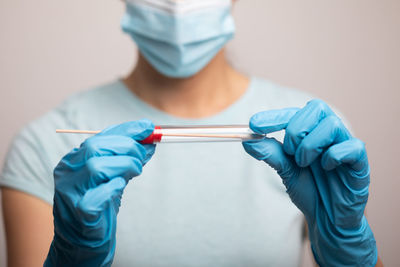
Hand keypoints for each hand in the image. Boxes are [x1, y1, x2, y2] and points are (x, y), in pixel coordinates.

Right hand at [44, 119, 155, 266]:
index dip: (127, 130)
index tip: (149, 127)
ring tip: (134, 173)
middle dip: (127, 148)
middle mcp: (67, 173)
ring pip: (96, 167)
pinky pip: (95, 198)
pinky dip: (112, 189)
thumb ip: (128, 158)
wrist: (83, 240)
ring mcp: (70, 193)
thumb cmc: (99, 204)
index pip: (100, 136)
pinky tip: (119, 187)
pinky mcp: (79, 214)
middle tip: (141, 159)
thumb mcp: (115, 175)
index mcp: (74, 160)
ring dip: (124, 166)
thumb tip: (150, 141)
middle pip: (96, 147)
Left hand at [243, 100, 376, 265]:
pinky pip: (352, 147)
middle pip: (316, 108)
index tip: (253, 124)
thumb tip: (248, 140)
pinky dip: (333, 156)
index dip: (274, 116)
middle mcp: (329, 134)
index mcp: (311, 131)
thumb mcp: (285, 170)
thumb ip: (270, 154)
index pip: (294, 112)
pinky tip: (326, 168)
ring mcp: (345, 146)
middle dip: (296, 130)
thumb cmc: (309, 189)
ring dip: (311, 145)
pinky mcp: (360, 163)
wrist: (327, 219)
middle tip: (289, 153)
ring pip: (332, 125)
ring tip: (304, 164)